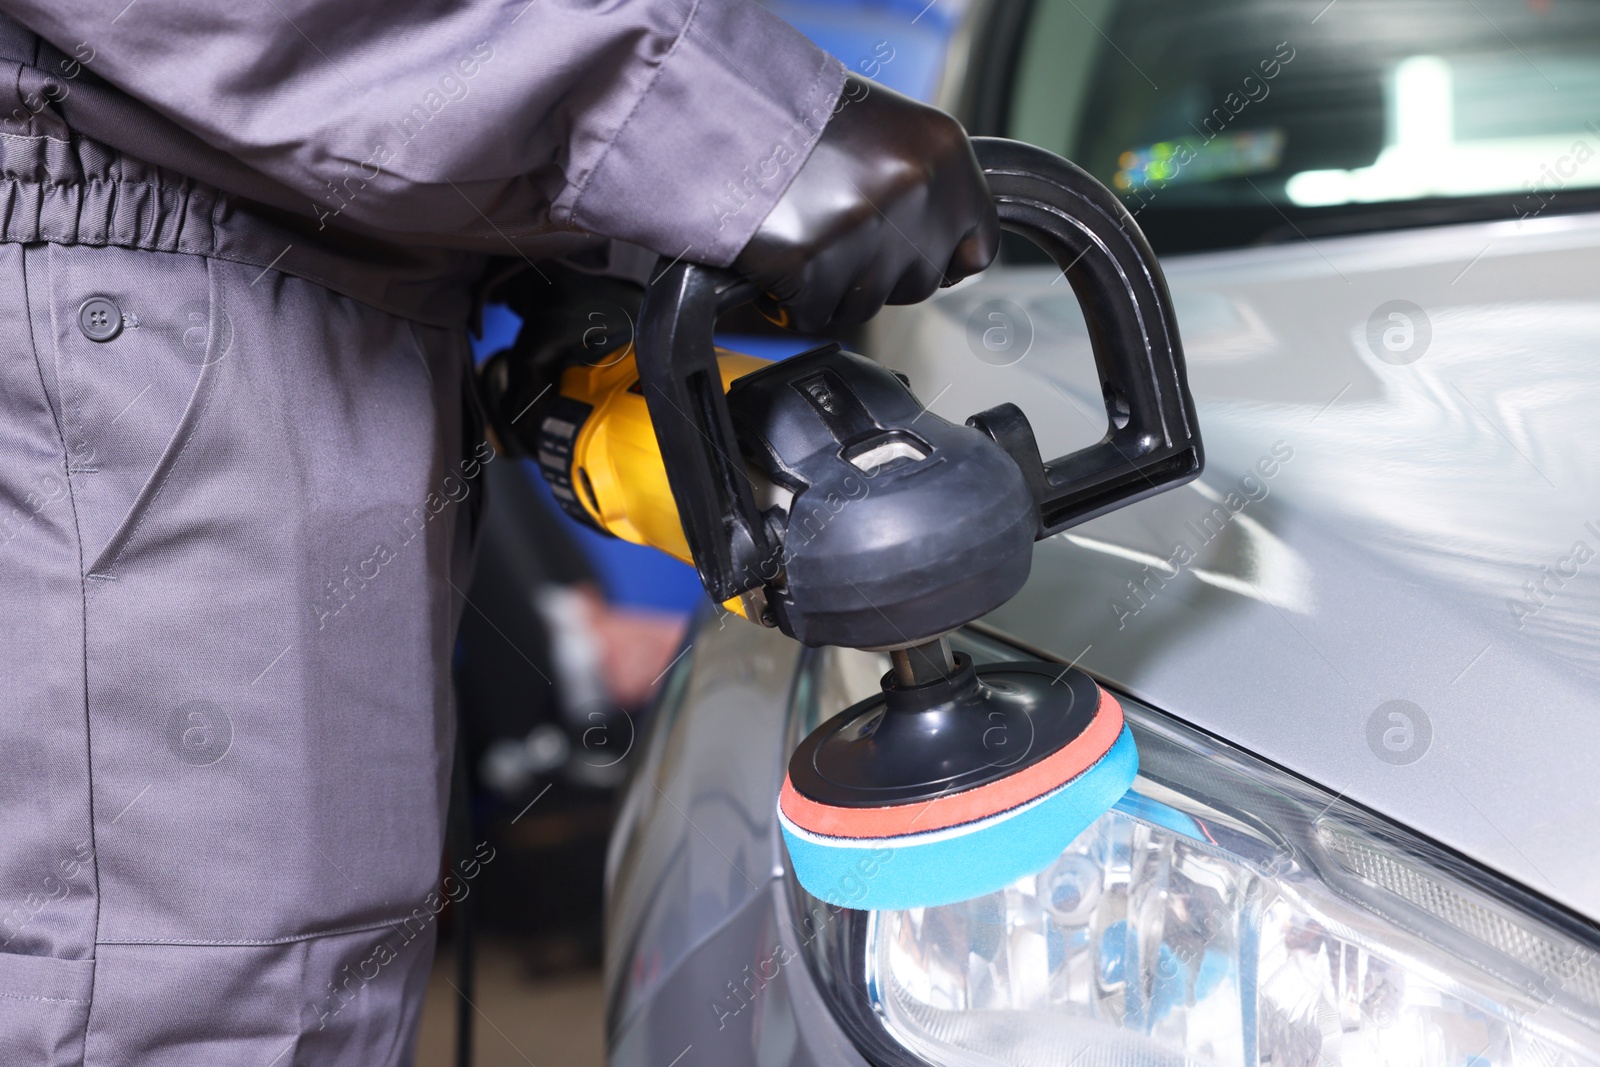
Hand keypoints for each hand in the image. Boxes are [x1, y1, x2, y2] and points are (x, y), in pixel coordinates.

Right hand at [733, 75, 998, 331]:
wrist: (719, 109)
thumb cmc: (797, 116)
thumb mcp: (888, 132)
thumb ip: (928, 188)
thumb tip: (957, 258)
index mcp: (943, 152)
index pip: (978, 245)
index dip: (942, 255)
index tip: (913, 253)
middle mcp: (915, 190)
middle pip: (920, 283)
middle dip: (881, 271)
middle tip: (838, 229)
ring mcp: (866, 231)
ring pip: (867, 305)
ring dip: (834, 284)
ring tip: (804, 231)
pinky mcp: (814, 266)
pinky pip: (814, 313)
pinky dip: (792, 296)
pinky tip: (779, 251)